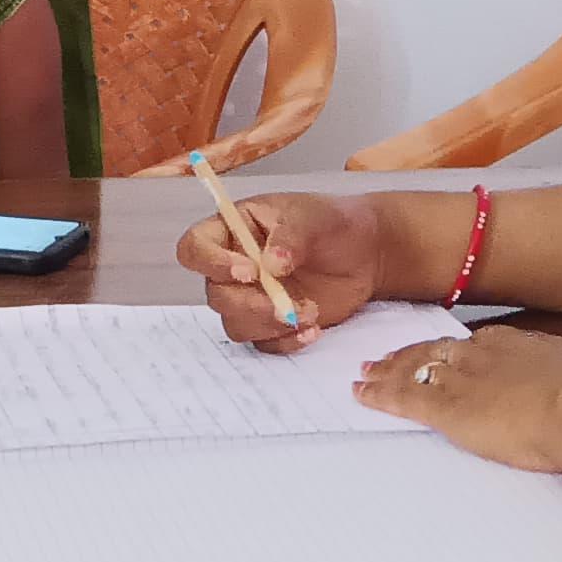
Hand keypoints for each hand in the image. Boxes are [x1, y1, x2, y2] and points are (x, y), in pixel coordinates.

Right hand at [176, 190, 381, 351]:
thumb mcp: (313, 218)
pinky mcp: (271, 323)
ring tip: (311, 312)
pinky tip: (314, 329)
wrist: (366, 252)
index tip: (248, 270)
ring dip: (271, 324)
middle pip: (216, 295)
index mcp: (232, 230)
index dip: (212, 263)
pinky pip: (263, 343)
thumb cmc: (333, 223)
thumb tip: (271, 264)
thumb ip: (290, 237)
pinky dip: (286, 341)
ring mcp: (251, 297)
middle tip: (285, 304)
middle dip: (251, 304)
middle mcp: (233, 267)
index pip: (195, 248)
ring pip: (236, 323)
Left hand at [350, 325, 561, 474]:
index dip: (448, 351)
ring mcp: (461, 380)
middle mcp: (479, 354)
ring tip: (365, 375)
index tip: (437, 353)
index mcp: (512, 343)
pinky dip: (379, 395)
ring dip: (385, 373)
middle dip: (405, 356)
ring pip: (411, 371)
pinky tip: (362, 394)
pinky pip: (404, 399)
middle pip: (432, 351)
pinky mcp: (448, 410)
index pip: (469, 344)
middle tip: (381, 359)